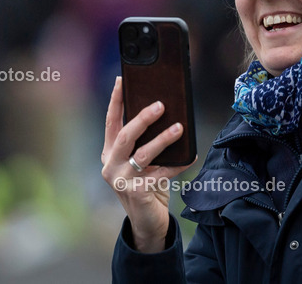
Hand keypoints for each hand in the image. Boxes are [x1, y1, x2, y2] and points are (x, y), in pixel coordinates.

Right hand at [101, 77, 194, 252]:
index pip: (111, 121)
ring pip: (143, 154)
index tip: (122, 79)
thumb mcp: (140, 161)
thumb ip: (143, 142)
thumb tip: (164, 111)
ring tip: (179, 127)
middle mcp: (111, 165)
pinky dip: (179, 164)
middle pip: (125, 135)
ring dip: (163, 139)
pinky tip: (191, 156)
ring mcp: (121, 180)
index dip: (116, 100)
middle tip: (161, 104)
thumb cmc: (146, 184)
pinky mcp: (137, 193)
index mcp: (109, 152)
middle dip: (143, 118)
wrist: (146, 223)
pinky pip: (162, 173)